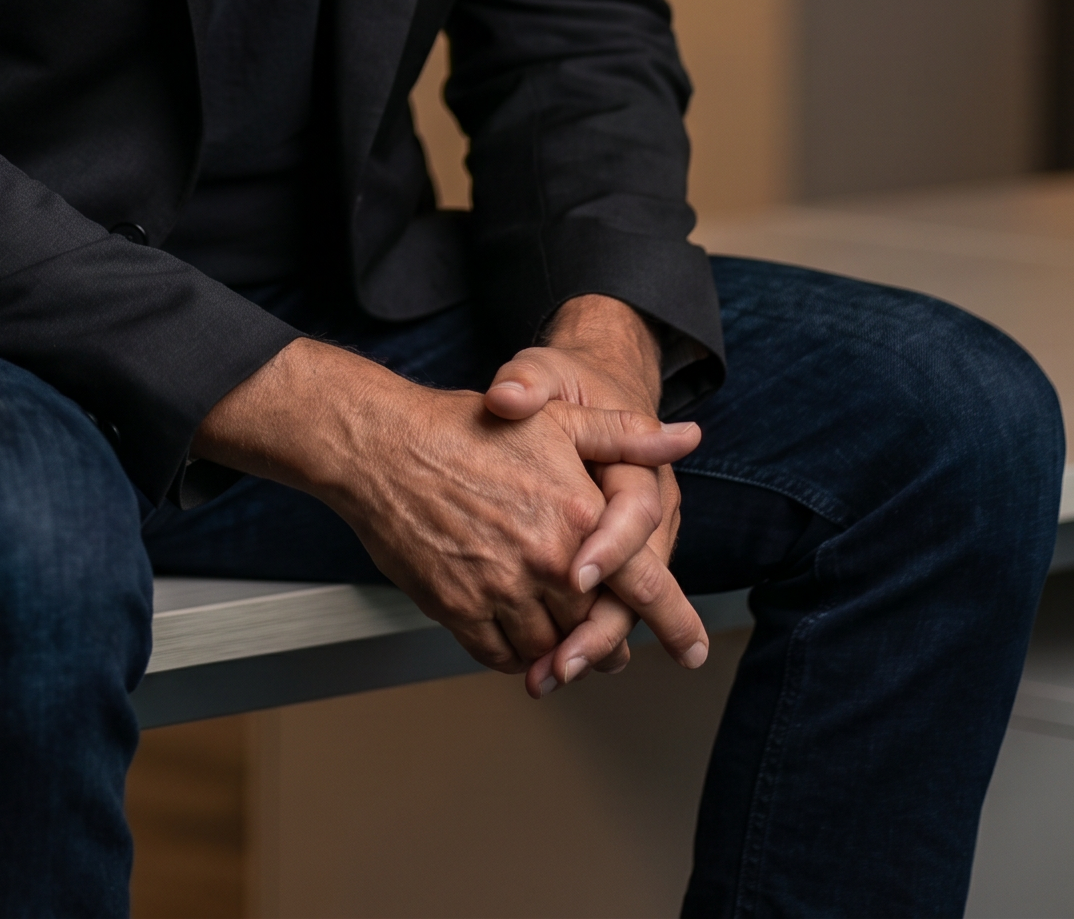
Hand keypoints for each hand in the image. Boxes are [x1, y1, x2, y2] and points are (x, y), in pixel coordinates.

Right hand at [191, 334, 702, 677]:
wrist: (382, 446)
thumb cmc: (467, 427)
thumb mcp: (556, 419)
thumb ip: (625, 435)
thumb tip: (686, 437)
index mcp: (577, 516)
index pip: (641, 584)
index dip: (672, 620)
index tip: (691, 650)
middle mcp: (544, 560)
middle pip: (595, 623)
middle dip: (605, 636)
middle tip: (609, 646)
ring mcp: (499, 589)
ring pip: (549, 645)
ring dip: (559, 648)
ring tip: (559, 640)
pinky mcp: (458, 610)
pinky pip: (500, 654)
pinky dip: (514, 654)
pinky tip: (514, 636)